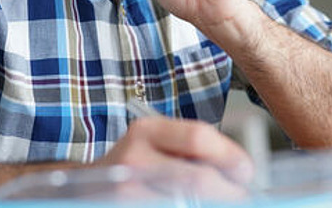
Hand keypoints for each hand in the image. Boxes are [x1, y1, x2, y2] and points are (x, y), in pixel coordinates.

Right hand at [99, 116, 253, 194]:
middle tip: (240, 194)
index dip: (230, 155)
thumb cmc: (131, 166)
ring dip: (212, 202)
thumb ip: (190, 149)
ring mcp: (128, 188)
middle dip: (227, 189)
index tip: (246, 170)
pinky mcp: (125, 207)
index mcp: (146, 130)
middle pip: (196, 175)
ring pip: (186, 200)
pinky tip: (192, 204)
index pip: (198, 137)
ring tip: (221, 200)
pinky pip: (170, 206)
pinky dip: (189, 205)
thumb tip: (238, 168)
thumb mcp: (154, 144)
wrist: (84, 188)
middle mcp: (134, 157)